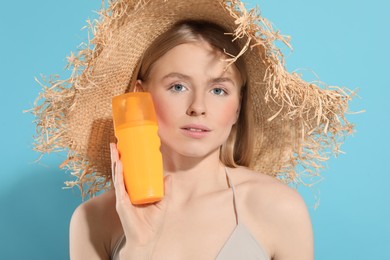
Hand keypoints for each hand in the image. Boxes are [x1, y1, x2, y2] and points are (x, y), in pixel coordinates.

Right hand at [110, 143, 170, 257]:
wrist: (146, 239)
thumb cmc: (152, 223)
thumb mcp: (162, 203)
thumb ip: (166, 190)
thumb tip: (169, 176)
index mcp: (132, 192)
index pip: (127, 174)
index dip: (125, 161)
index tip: (125, 148)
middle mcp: (125, 193)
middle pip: (119, 172)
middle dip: (116, 157)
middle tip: (115, 143)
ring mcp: (122, 197)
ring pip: (117, 176)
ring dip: (115, 161)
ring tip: (114, 148)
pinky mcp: (121, 203)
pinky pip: (119, 186)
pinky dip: (118, 174)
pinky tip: (119, 164)